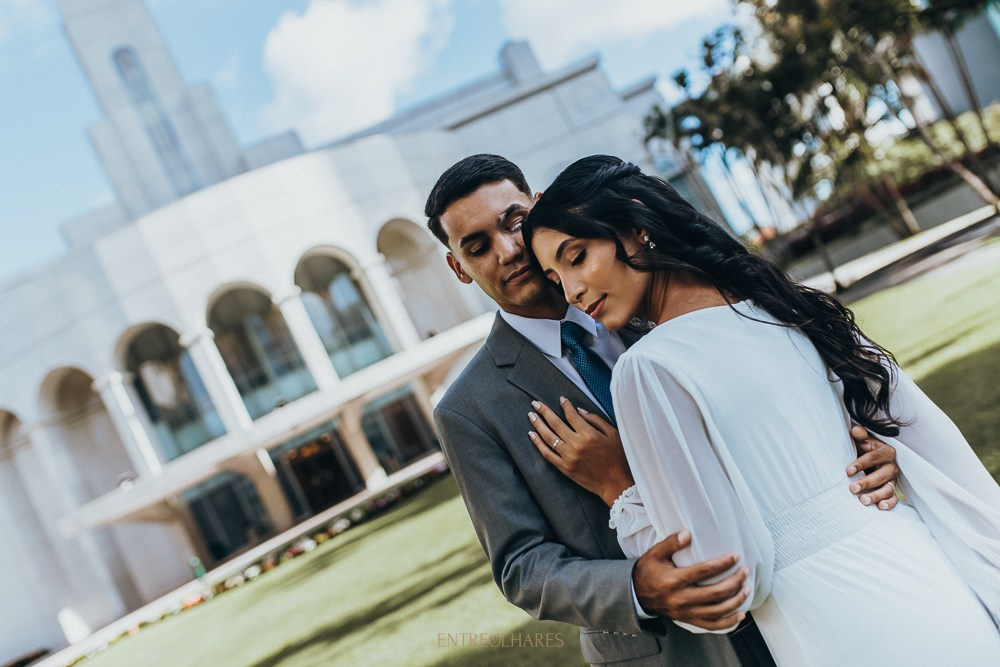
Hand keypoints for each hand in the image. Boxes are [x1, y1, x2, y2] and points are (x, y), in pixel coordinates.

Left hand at [528, 396, 633, 505]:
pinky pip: (547, 454)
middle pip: (555, 423)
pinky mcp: (564, 468)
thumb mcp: (613, 434)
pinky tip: (532, 434)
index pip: (572, 415)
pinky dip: (538, 443)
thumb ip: (595, 420)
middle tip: (535, 403)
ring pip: (548, 437)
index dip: (565, 405)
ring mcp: (568, 457)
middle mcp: (576, 444)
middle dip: (544, 411)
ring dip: (538, 424)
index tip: (561, 399)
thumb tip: (578, 410)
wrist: (615, 483)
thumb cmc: (617, 457)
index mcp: (589, 434)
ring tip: (531, 415)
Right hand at [633, 530, 749, 630]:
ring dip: (735, 601)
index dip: (722, 564)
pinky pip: (711, 626)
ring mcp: (685, 612)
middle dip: (734, 582)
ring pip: (717, 612)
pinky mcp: (688, 620)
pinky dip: (728, 622)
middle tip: (744, 572)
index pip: (703, 571)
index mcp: (673, 580)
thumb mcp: (654, 553)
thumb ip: (670, 543)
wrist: (637, 594)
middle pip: (715, 593)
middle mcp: (681, 599)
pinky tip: (740, 615)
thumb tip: (688, 533)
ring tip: (747, 589)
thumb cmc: (648, 571)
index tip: (735, 556)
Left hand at [847, 425, 899, 510]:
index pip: (874, 457)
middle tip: (852, 489)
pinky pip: (894, 498)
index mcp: (886, 451)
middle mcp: (892, 466)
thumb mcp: (862, 440)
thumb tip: (857, 431)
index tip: (848, 471)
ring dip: (876, 495)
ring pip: (888, 489)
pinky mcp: (893, 490)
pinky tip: (880, 507)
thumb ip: (860, 435)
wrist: (871, 458)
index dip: (861, 464)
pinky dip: (889, 503)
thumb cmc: (864, 449)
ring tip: (862, 501)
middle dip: (867, 482)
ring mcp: (893, 479)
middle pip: (881, 475)